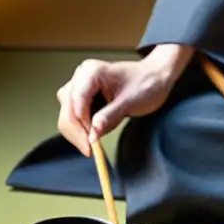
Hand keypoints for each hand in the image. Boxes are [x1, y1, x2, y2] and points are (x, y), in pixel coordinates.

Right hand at [56, 54, 179, 155]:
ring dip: (79, 131)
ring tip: (97, 140)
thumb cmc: (146, 85)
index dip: (80, 124)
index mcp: (91, 72)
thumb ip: (109, 117)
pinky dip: (83, 128)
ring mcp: (79, 86)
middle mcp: (80, 76)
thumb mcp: (130, 103)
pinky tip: (97, 131)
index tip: (90, 144)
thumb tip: (92, 135)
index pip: (76, 101)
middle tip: (91, 150)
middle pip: (68, 109)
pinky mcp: (83, 96)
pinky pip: (75, 115)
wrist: (155, 77)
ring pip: (68, 114)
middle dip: (78, 131)